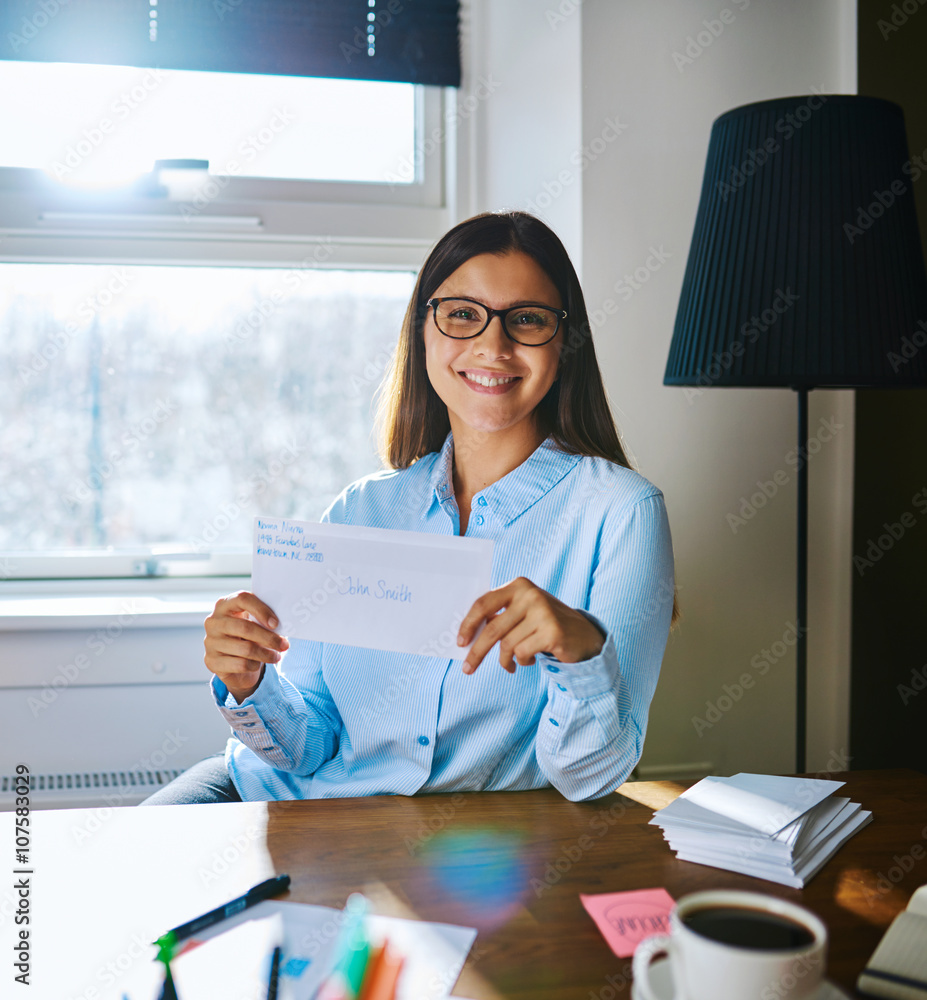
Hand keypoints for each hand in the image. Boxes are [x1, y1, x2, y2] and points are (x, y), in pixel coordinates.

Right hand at [204, 591, 288, 702]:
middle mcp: (213, 621)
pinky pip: (240, 664)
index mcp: (225, 605)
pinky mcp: (212, 661)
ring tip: (276, 656)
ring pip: (245, 649)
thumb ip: (264, 620)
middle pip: (245, 627)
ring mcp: (210, 642)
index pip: (242, 599)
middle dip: (269, 638)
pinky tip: (258, 663)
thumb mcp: (255, 623)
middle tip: (284, 645)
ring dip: (266, 654)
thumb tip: (285, 625)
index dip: (261, 610)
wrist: (232, 659)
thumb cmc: (248, 635)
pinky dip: (254, 665)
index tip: (276, 623)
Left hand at [456, 577, 604, 674]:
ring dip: (506, 660)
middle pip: (492, 629)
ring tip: (511, 664)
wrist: (583, 635)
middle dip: (477, 651)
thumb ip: (498, 616)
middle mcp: (530, 595)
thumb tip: (467, 636)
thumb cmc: (543, 625)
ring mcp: (542, 612)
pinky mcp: (552, 632)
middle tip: (467, 668)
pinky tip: (530, 660)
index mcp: (518, 585)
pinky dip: (522, 661)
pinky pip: (522, 653)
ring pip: (507, 645)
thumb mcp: (521, 612)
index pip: (483, 604)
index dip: (468, 624)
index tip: (460, 642)